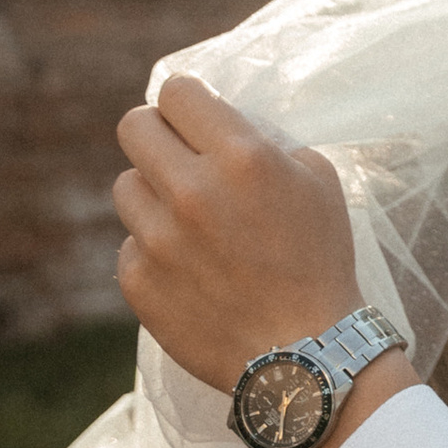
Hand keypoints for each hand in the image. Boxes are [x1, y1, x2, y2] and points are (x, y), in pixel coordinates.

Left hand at [114, 73, 360, 393]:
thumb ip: (265, 144)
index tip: (194, 118)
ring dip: (154, 196)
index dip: (186, 102)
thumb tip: (222, 130)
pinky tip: (189, 270)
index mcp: (241, 156)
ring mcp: (158, 238)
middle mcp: (192, 190)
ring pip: (126, 186)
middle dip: (156, 135)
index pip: (176, 92)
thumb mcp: (317, 181)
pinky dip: (153, 252)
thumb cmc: (321, 262)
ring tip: (189, 224)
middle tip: (178, 158)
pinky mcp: (138, 281)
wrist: (306, 355)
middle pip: (133, 127)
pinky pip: (129, 245)